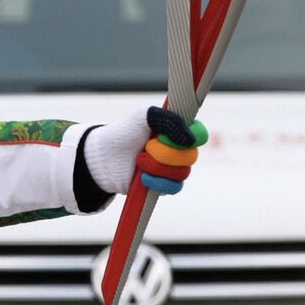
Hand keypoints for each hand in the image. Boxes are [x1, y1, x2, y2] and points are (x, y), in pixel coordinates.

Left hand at [83, 106, 206, 196]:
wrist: (104, 157)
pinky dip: (157, 182)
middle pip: (191, 156)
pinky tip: (143, 176)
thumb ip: (169, 120)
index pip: (200, 134)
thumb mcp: (144, 116)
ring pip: (182, 173)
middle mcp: (178, 149)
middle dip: (165, 152)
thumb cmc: (124, 132)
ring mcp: (172, 168)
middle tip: (146, 147)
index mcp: (177, 130)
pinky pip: (174, 188)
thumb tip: (191, 140)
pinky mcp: (164, 186)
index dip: (191, 136)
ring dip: (157, 167)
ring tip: (139, 161)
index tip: (170, 135)